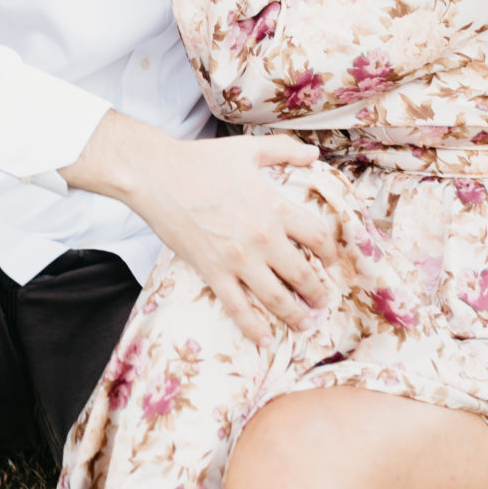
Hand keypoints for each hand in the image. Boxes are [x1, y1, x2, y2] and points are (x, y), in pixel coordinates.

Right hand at [62, 112, 337, 346]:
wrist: (157, 176)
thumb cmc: (202, 160)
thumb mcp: (249, 149)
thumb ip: (285, 149)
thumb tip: (313, 153)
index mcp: (276, 207)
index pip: (318, 237)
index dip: (329, 254)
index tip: (330, 262)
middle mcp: (263, 237)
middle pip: (303, 275)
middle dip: (318, 293)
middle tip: (323, 302)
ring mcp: (238, 259)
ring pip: (277, 298)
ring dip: (295, 315)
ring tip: (304, 324)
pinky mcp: (213, 272)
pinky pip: (238, 308)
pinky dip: (254, 327)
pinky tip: (265, 339)